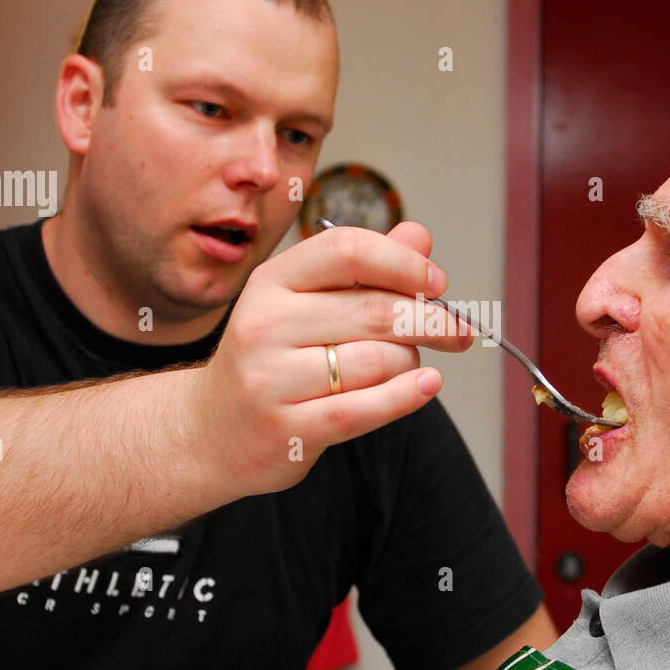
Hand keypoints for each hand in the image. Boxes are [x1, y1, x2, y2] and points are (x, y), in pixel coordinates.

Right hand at [188, 221, 472, 498]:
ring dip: (410, 363)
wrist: (211, 431)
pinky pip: (366, 407)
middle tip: (458, 331)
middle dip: (431, 320)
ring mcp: (271, 380)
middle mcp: (264, 325)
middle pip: (376, 310)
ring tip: (407, 366)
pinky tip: (427, 385)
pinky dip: (407, 395)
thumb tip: (419, 238)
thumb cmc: (272, 360)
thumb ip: (364, 270)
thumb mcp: (304, 303)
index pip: (348, 250)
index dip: (404, 264)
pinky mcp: (287, 429)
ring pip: (379, 360)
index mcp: (272, 282)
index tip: (437, 283)